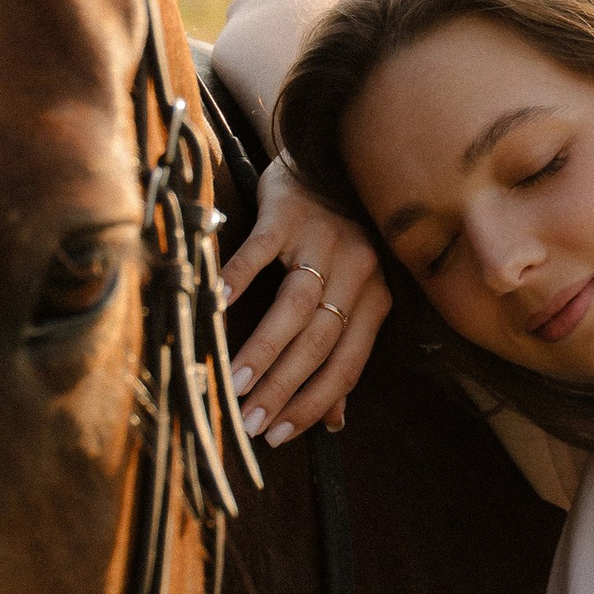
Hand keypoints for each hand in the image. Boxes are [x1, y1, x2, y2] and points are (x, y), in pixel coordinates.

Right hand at [222, 156, 389, 442]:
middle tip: (247, 418)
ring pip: (295, 306)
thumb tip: (334, 422)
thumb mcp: (351, 295)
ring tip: (234, 382)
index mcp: (376, 298)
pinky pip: (263, 252)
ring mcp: (323, 239)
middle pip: (320, 341)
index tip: (277, 435)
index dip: (313, 403)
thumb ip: (343, 354)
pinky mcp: (288, 212)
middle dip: (283, 386)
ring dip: (264, 349)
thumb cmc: (334, 241)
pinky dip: (240, 279)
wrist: (323, 158)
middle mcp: (357, 270)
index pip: (347, 364)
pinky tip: (217, 305)